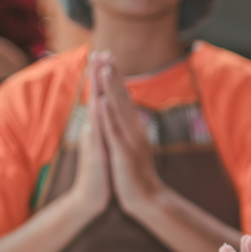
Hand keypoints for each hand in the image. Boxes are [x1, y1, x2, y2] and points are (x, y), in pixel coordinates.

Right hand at [66, 53, 111, 219]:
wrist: (91, 199)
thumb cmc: (99, 174)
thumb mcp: (103, 148)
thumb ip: (101, 131)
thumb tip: (99, 115)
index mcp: (99, 129)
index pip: (101, 99)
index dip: (102, 79)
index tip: (106, 58)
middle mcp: (94, 131)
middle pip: (95, 98)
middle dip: (97, 76)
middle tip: (98, 52)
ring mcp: (93, 141)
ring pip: (94, 110)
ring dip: (95, 90)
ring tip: (96, 69)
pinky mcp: (95, 153)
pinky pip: (96, 133)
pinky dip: (97, 117)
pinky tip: (97, 102)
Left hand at [91, 51, 164, 214]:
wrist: (147, 199)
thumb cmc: (136, 175)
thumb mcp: (132, 148)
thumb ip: (129, 130)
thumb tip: (127, 116)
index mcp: (133, 128)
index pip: (122, 97)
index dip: (115, 77)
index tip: (107, 57)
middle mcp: (133, 129)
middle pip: (121, 97)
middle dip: (112, 74)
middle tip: (105, 52)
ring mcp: (129, 140)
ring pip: (119, 109)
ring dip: (111, 88)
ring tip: (104, 68)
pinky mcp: (123, 153)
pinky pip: (115, 131)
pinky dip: (109, 115)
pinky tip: (103, 100)